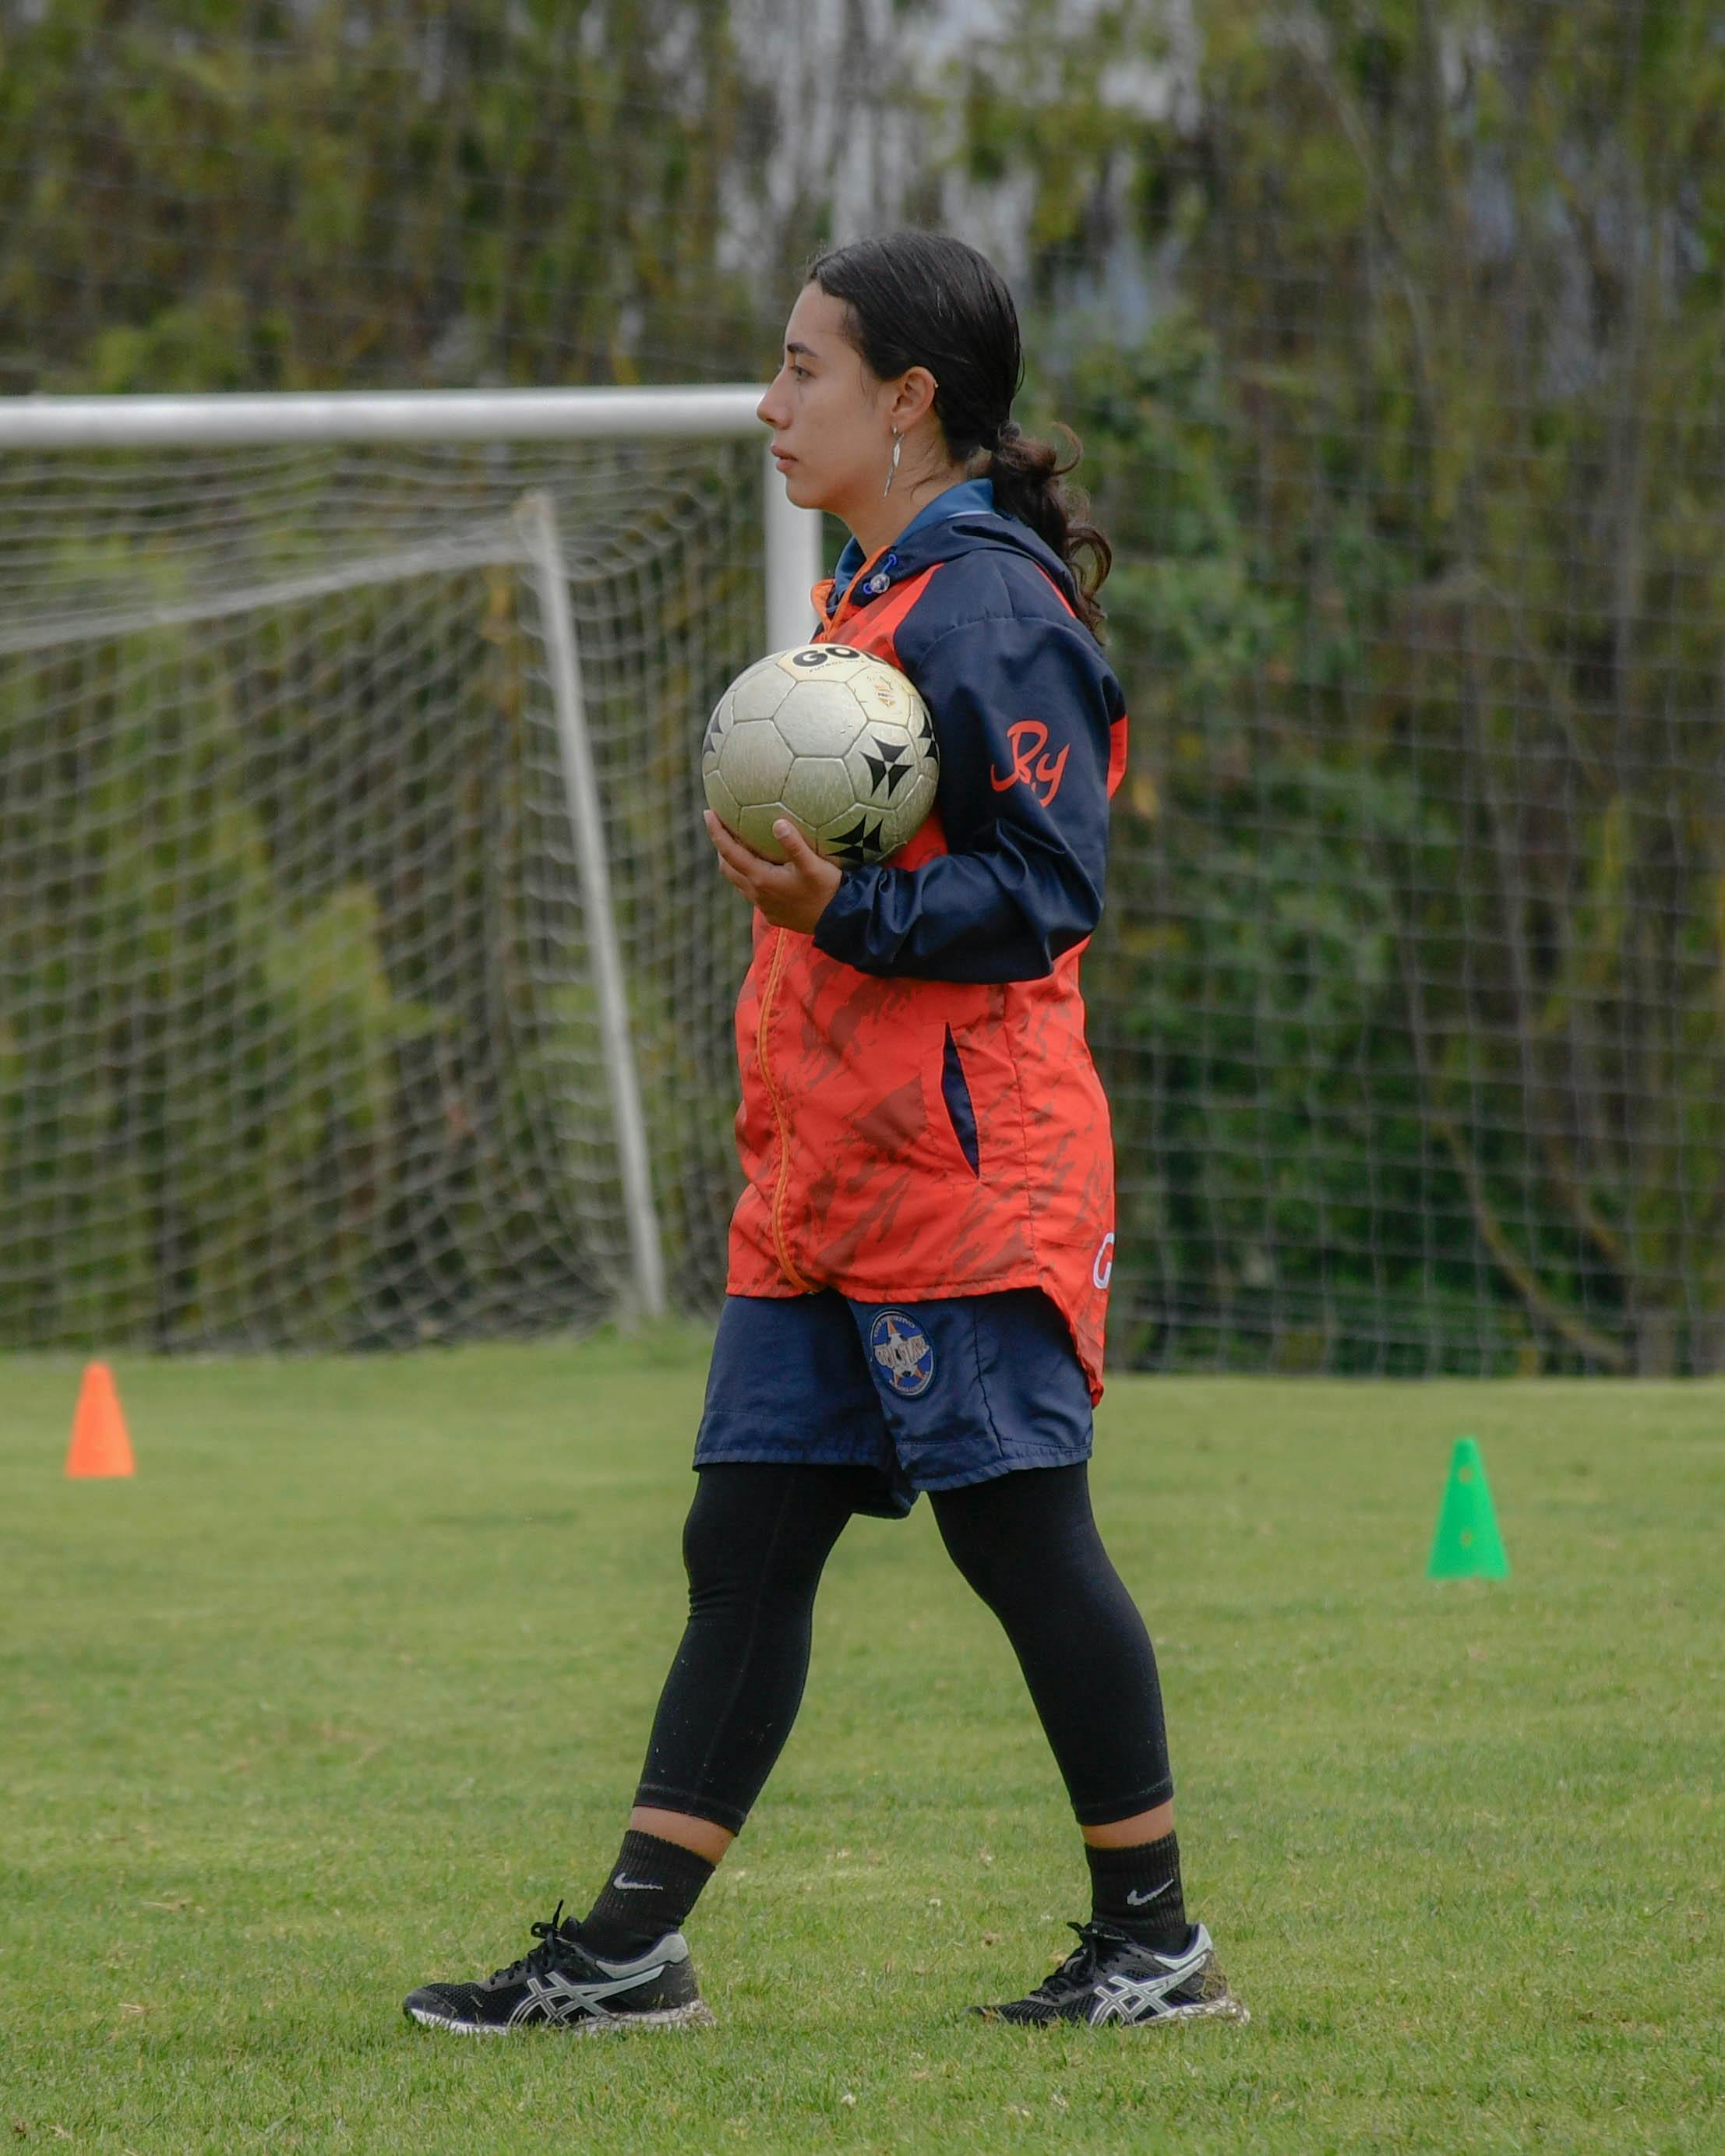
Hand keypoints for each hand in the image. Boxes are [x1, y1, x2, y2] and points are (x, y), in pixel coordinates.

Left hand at [704, 811, 841, 932]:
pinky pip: (751, 892)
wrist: (838, 922)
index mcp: (761, 878)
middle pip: (727, 867)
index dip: (716, 831)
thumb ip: (794, 844)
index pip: (729, 851)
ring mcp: (763, 905)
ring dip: (733, 863)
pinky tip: (762, 868)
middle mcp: (757, 893)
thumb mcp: (813, 865)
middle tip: (721, 827)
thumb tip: (778, 823)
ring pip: (737, 881)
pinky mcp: (772, 913)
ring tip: (739, 845)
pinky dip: (747, 875)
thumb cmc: (827, 890)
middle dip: (720, 846)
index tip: (707, 813)